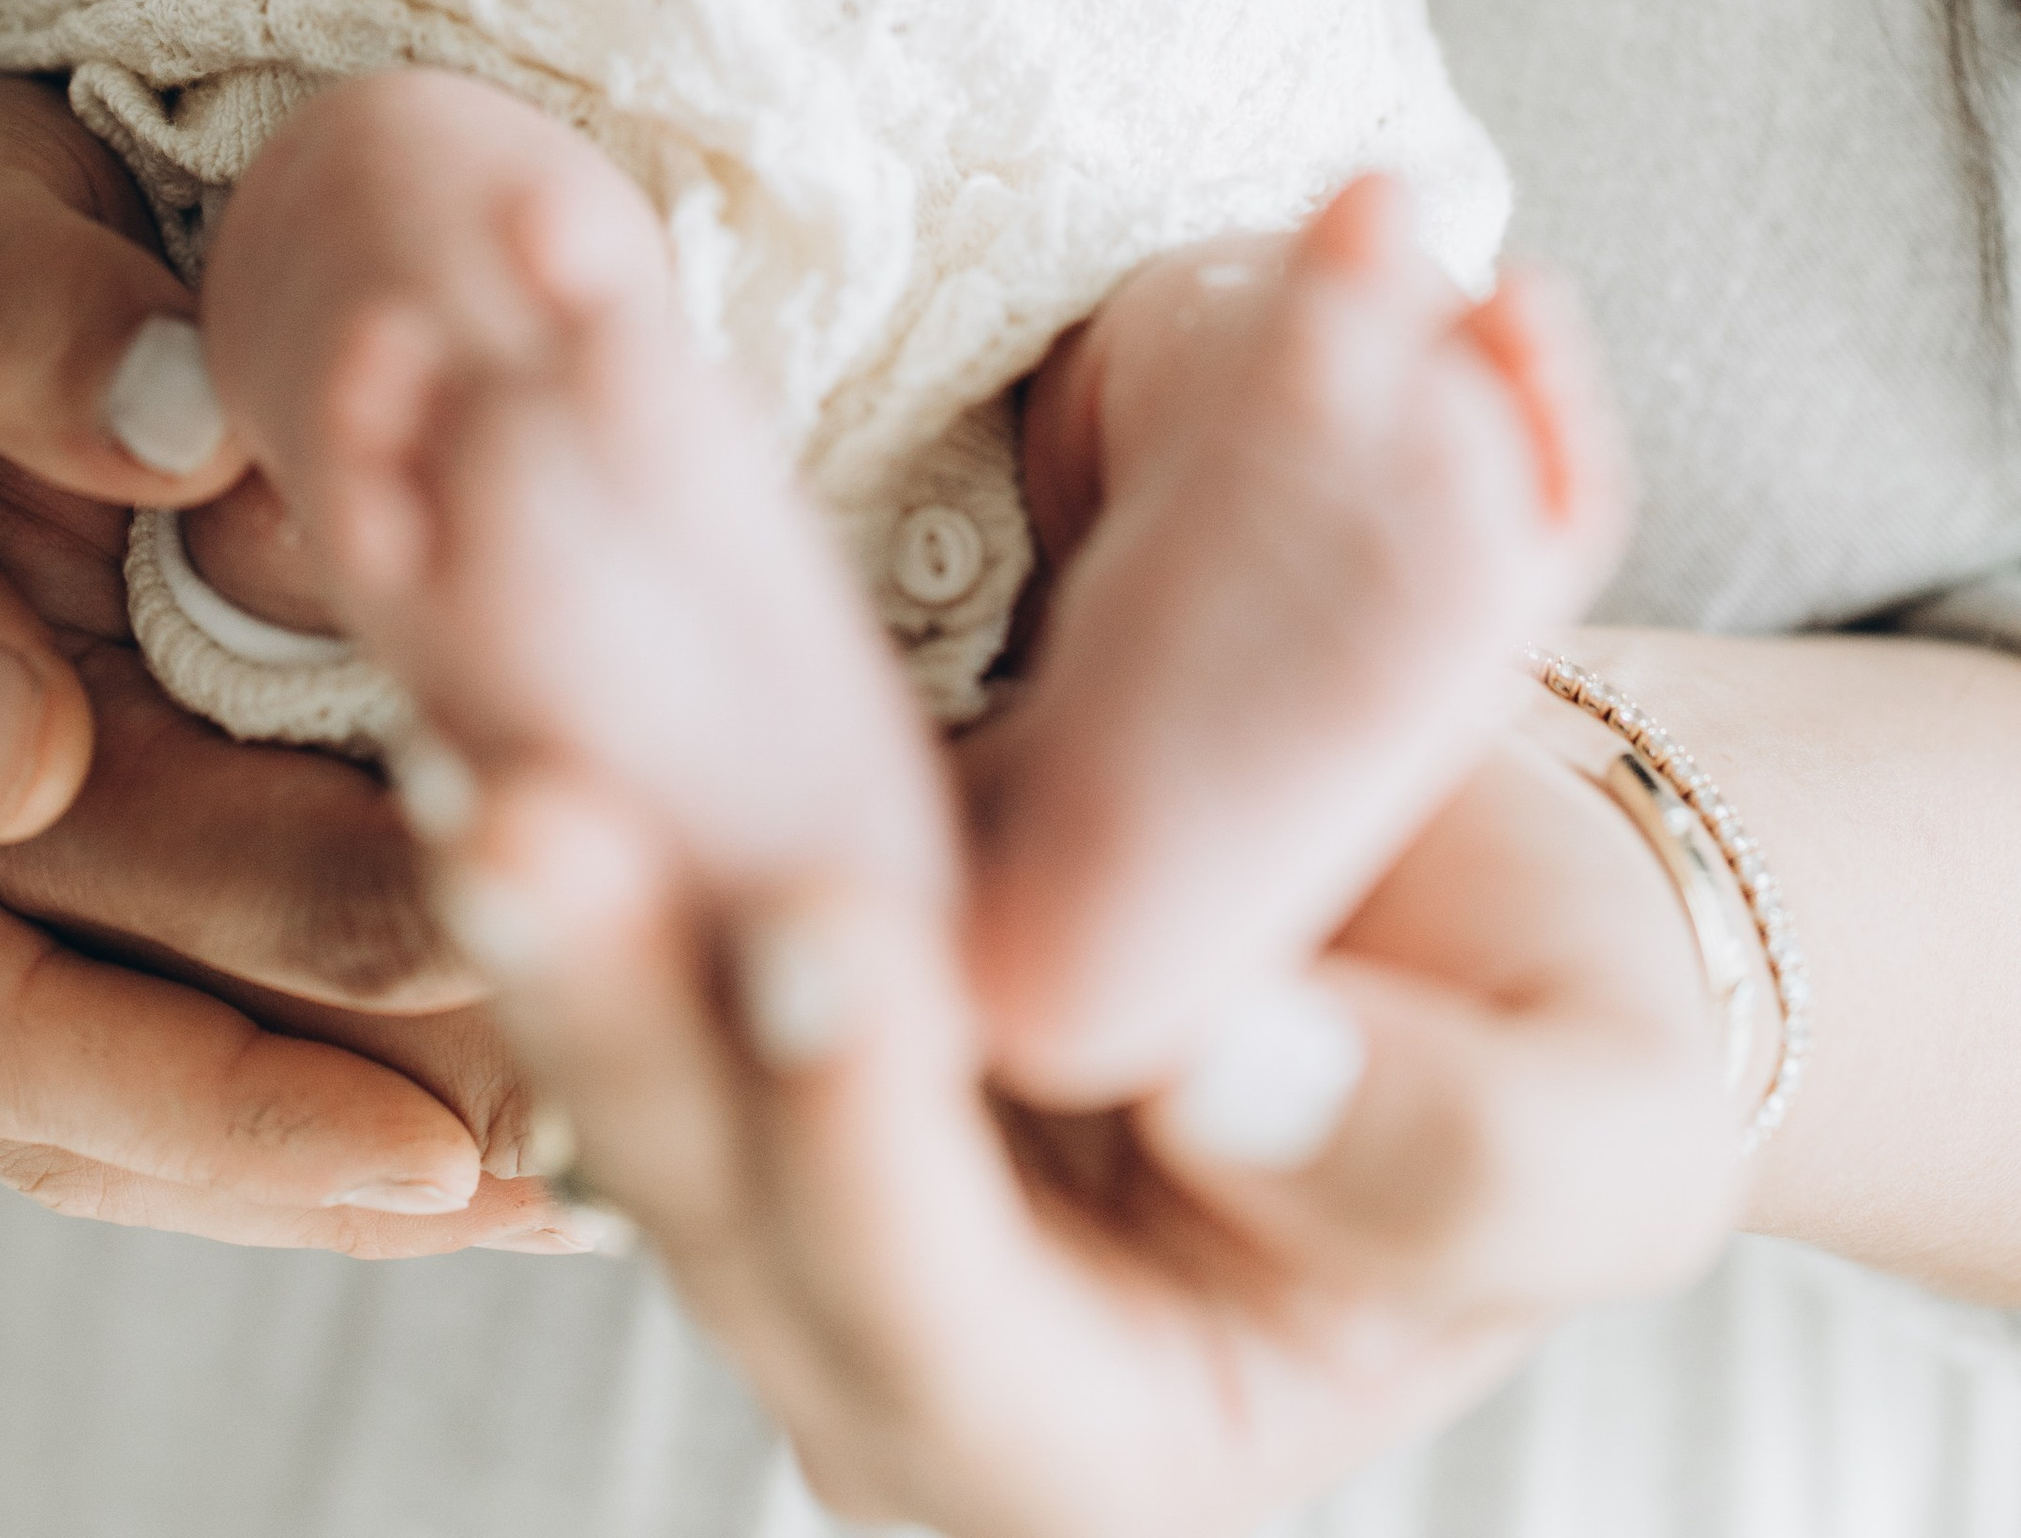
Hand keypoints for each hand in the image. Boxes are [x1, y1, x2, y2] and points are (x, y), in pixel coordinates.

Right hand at [0, 71, 592, 1252]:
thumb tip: (22, 757)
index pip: (1, 1022)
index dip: (226, 1091)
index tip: (435, 1146)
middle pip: (68, 1078)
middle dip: (313, 1143)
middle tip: (567, 1165)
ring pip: (72, 1037)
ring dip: (286, 1097)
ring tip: (516, 1131)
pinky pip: (47, 941)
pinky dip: (206, 992)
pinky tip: (344, 987)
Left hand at [434, 723, 1745, 1537]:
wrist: (1461, 887)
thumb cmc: (1559, 1028)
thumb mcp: (1602, 1124)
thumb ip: (1450, 1161)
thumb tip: (1212, 1074)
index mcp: (1107, 1441)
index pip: (944, 1340)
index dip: (870, 1152)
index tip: (831, 941)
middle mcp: (899, 1328)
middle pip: (715, 1192)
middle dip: (611, 998)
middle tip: (522, 806)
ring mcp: (797, 1145)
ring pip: (620, 1039)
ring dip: (533, 877)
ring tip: (457, 698)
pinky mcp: (746, 965)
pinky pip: (634, 885)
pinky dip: (558, 749)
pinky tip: (480, 618)